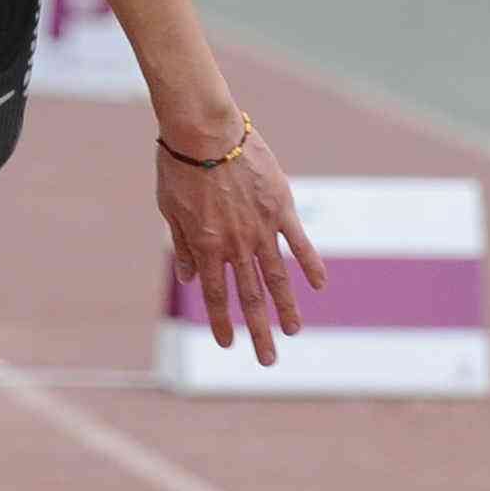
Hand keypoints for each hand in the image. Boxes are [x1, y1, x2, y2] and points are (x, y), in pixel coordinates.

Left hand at [157, 125, 329, 365]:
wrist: (204, 130)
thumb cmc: (180, 167)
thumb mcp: (170, 210)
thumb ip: (185, 246)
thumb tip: (192, 279)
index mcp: (207, 245)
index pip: (216, 294)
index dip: (221, 321)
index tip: (228, 345)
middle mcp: (235, 243)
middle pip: (250, 296)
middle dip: (259, 331)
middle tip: (268, 360)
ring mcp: (260, 227)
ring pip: (277, 277)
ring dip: (286, 308)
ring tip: (294, 333)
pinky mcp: (280, 207)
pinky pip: (299, 242)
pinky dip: (310, 264)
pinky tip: (319, 286)